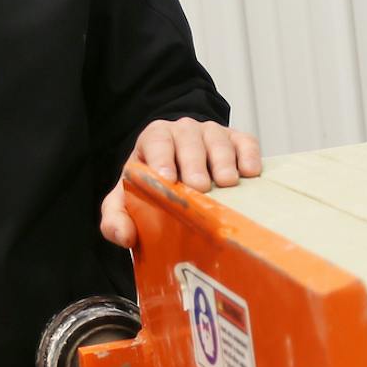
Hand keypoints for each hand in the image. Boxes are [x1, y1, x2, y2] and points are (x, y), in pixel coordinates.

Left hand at [99, 118, 262, 247]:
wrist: (181, 167)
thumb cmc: (155, 184)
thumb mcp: (128, 198)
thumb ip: (116, 216)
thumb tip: (123, 235)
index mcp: (155, 139)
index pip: (157, 140)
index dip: (162, 156)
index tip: (167, 176)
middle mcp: (184, 131)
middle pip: (189, 139)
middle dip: (194, 162)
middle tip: (200, 186)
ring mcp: (212, 133)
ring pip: (218, 139)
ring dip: (223, 161)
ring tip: (227, 183)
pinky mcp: (237, 140)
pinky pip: (245, 142)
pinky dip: (248, 155)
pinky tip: (250, 172)